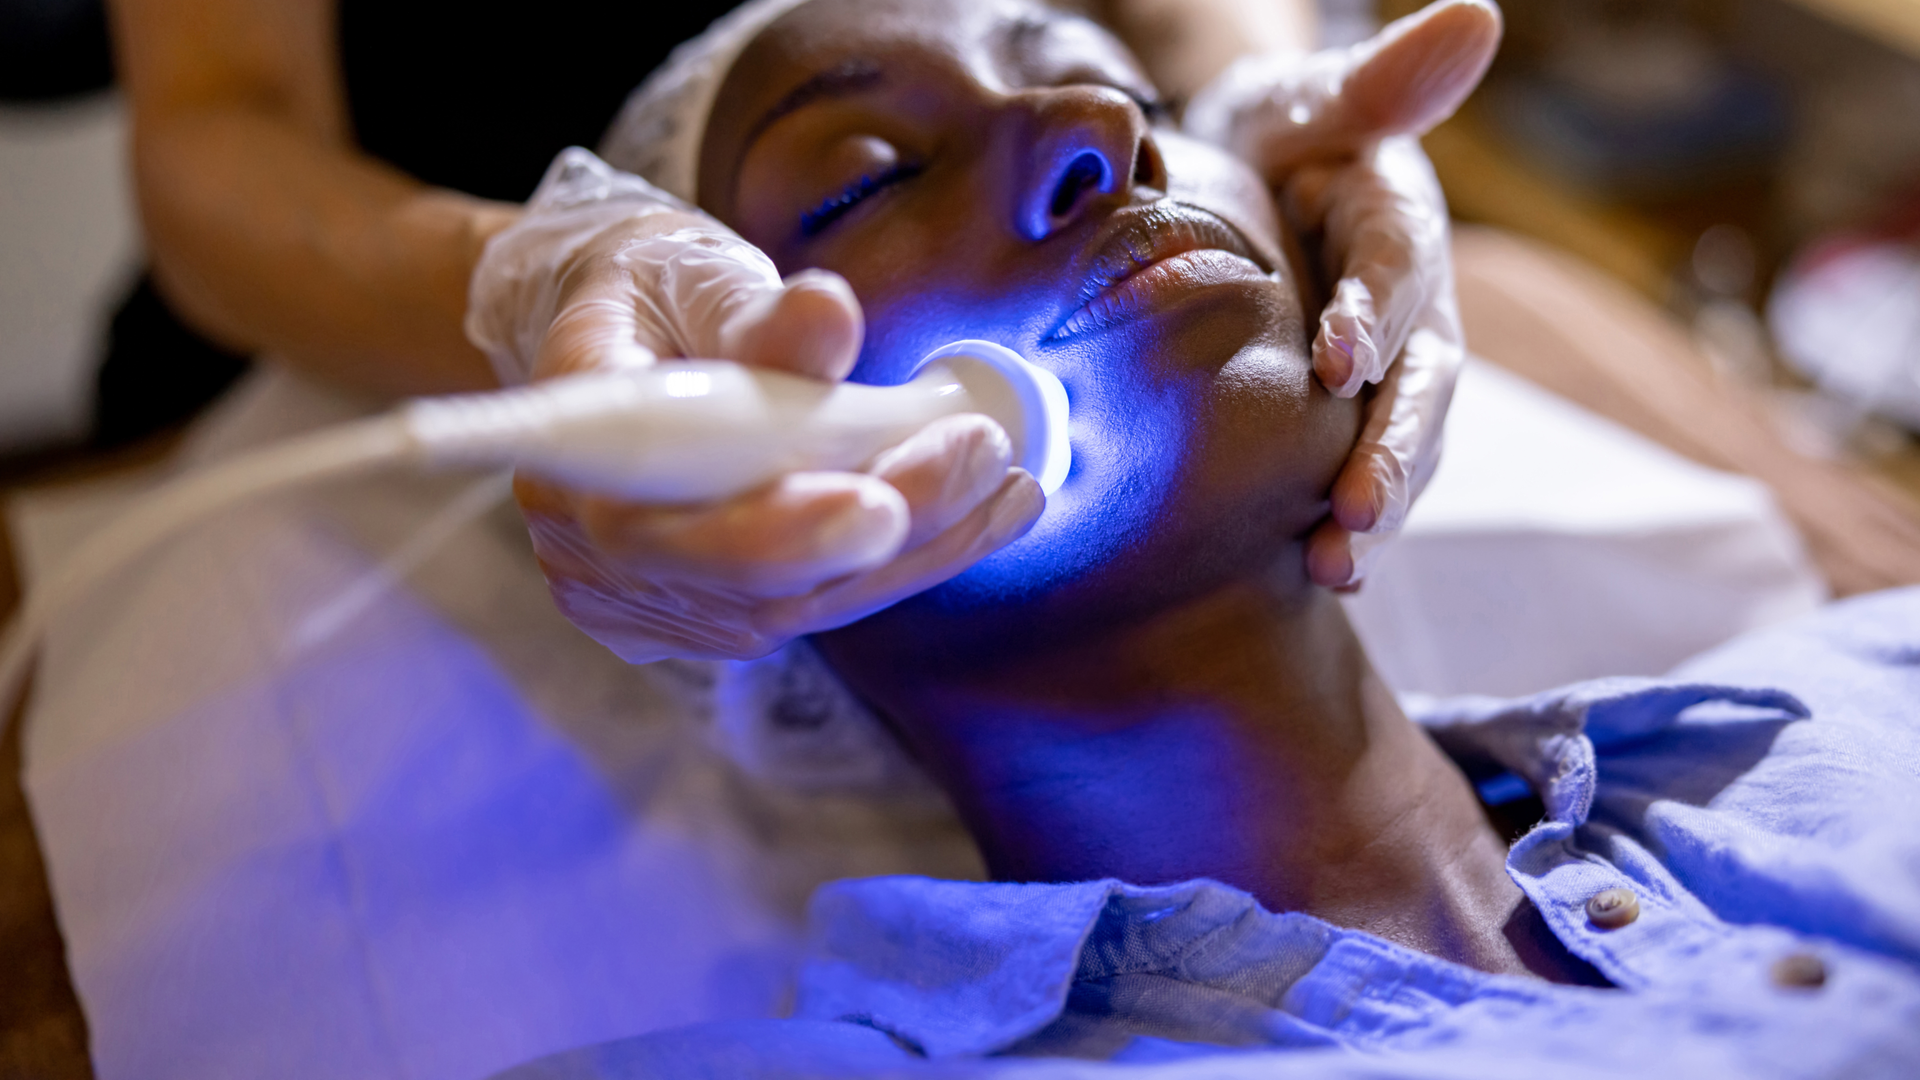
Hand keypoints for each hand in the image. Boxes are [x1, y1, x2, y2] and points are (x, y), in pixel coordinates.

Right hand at [468, 149, 1041, 661]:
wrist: (610, 338)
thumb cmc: (651, 295)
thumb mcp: (694, 272)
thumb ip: (758, 313)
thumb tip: (828, 315)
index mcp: (566, 452)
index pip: (654, 527)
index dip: (768, 533)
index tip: (878, 505)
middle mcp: (588, 552)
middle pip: (744, 584)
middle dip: (886, 533)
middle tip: (983, 461)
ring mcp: (638, 600)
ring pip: (792, 608)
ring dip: (915, 550)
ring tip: (1004, 483)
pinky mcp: (693, 616)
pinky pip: (807, 607)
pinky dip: (898, 561)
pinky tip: (975, 511)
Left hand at [1184, 0, 1500, 587]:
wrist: (1251, 188)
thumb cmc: (1280, 137)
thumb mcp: (1316, 100)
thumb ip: (1381, 80)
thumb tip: (1477, 18)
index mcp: (1402, 223)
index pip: (1400, 267)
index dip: (1378, 311)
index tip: (1338, 361)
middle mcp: (1417, 307)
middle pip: (1423, 385)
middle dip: (1393, 451)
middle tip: (1354, 512)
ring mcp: (1395, 371)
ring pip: (1406, 445)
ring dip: (1378, 508)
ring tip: (1336, 567)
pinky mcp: (1360, 418)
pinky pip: (1368, 471)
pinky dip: (1353, 524)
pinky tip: (1323, 576)